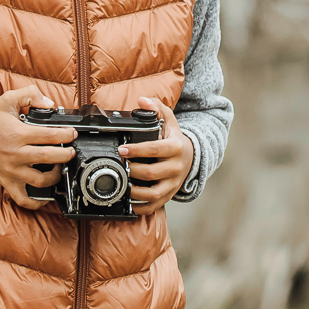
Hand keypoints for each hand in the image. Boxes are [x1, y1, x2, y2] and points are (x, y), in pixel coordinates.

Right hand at [0, 87, 75, 210]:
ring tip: (59, 168)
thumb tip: (49, 102)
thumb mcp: (7, 99)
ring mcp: (12, 171)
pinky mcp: (7, 182)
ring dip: (55, 176)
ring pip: (40, 180)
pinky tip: (46, 196)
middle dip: (66, 155)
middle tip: (71, 151)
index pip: (49, 135)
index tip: (72, 134)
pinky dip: (36, 203)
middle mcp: (16, 154)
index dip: (66, 134)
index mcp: (18, 134)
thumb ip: (29, 94)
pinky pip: (23, 199)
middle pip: (48, 157)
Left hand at [120, 97, 192, 213]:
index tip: (121, 149)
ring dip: (133, 191)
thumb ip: (156, 108)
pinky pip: (153, 206)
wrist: (190, 157)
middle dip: (130, 171)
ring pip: (151, 193)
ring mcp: (172, 184)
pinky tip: (127, 201)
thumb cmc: (174, 139)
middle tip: (117, 165)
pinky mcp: (168, 196)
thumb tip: (142, 101)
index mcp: (176, 148)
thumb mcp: (169, 120)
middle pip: (150, 173)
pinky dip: (139, 207)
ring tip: (120, 183)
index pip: (154, 150)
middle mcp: (176, 168)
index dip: (136, 150)